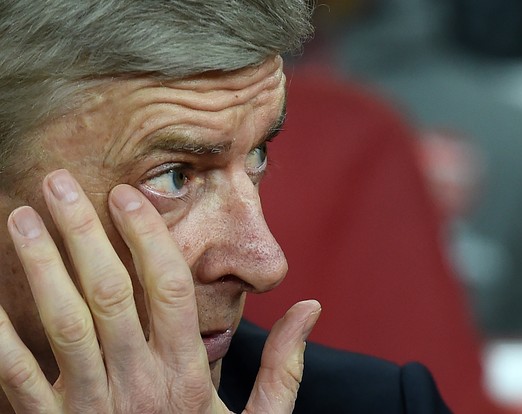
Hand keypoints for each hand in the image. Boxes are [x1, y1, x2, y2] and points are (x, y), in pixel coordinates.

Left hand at [0, 169, 319, 412]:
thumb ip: (284, 366)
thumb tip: (311, 306)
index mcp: (188, 374)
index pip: (168, 287)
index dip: (147, 236)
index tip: (126, 196)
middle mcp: (139, 381)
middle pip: (108, 292)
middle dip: (82, 231)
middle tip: (59, 182)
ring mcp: (91, 405)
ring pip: (63, 322)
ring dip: (40, 266)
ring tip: (21, 216)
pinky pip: (16, 376)